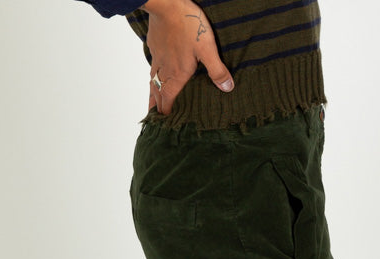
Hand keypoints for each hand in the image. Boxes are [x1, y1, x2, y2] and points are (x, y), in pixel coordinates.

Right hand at [141, 0, 234, 115]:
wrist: (166, 3)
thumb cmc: (188, 25)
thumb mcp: (207, 48)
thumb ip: (216, 70)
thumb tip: (227, 88)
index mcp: (176, 76)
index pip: (168, 102)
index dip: (167, 115)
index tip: (166, 126)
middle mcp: (164, 71)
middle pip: (157, 95)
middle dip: (157, 109)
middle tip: (157, 120)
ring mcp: (157, 58)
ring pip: (152, 82)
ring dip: (153, 95)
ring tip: (153, 104)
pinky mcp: (154, 46)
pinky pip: (152, 66)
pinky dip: (153, 76)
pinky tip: (156, 74)